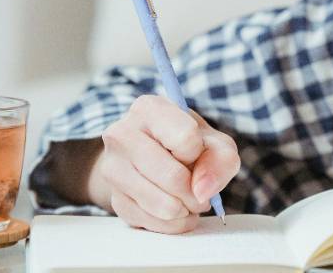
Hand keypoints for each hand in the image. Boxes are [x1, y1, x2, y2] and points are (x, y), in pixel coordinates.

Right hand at [87, 94, 240, 232]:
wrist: (154, 160)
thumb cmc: (188, 146)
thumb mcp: (214, 143)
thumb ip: (220, 160)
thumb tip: (202, 190)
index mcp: (148, 108)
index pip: (185, 138)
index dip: (198, 153)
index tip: (195, 153)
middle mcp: (121, 134)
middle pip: (173, 176)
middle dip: (196, 192)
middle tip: (201, 194)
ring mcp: (112, 168)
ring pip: (162, 204)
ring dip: (186, 210)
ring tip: (189, 201)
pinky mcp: (113, 198)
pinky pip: (151, 222)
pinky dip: (172, 223)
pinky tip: (175, 211)